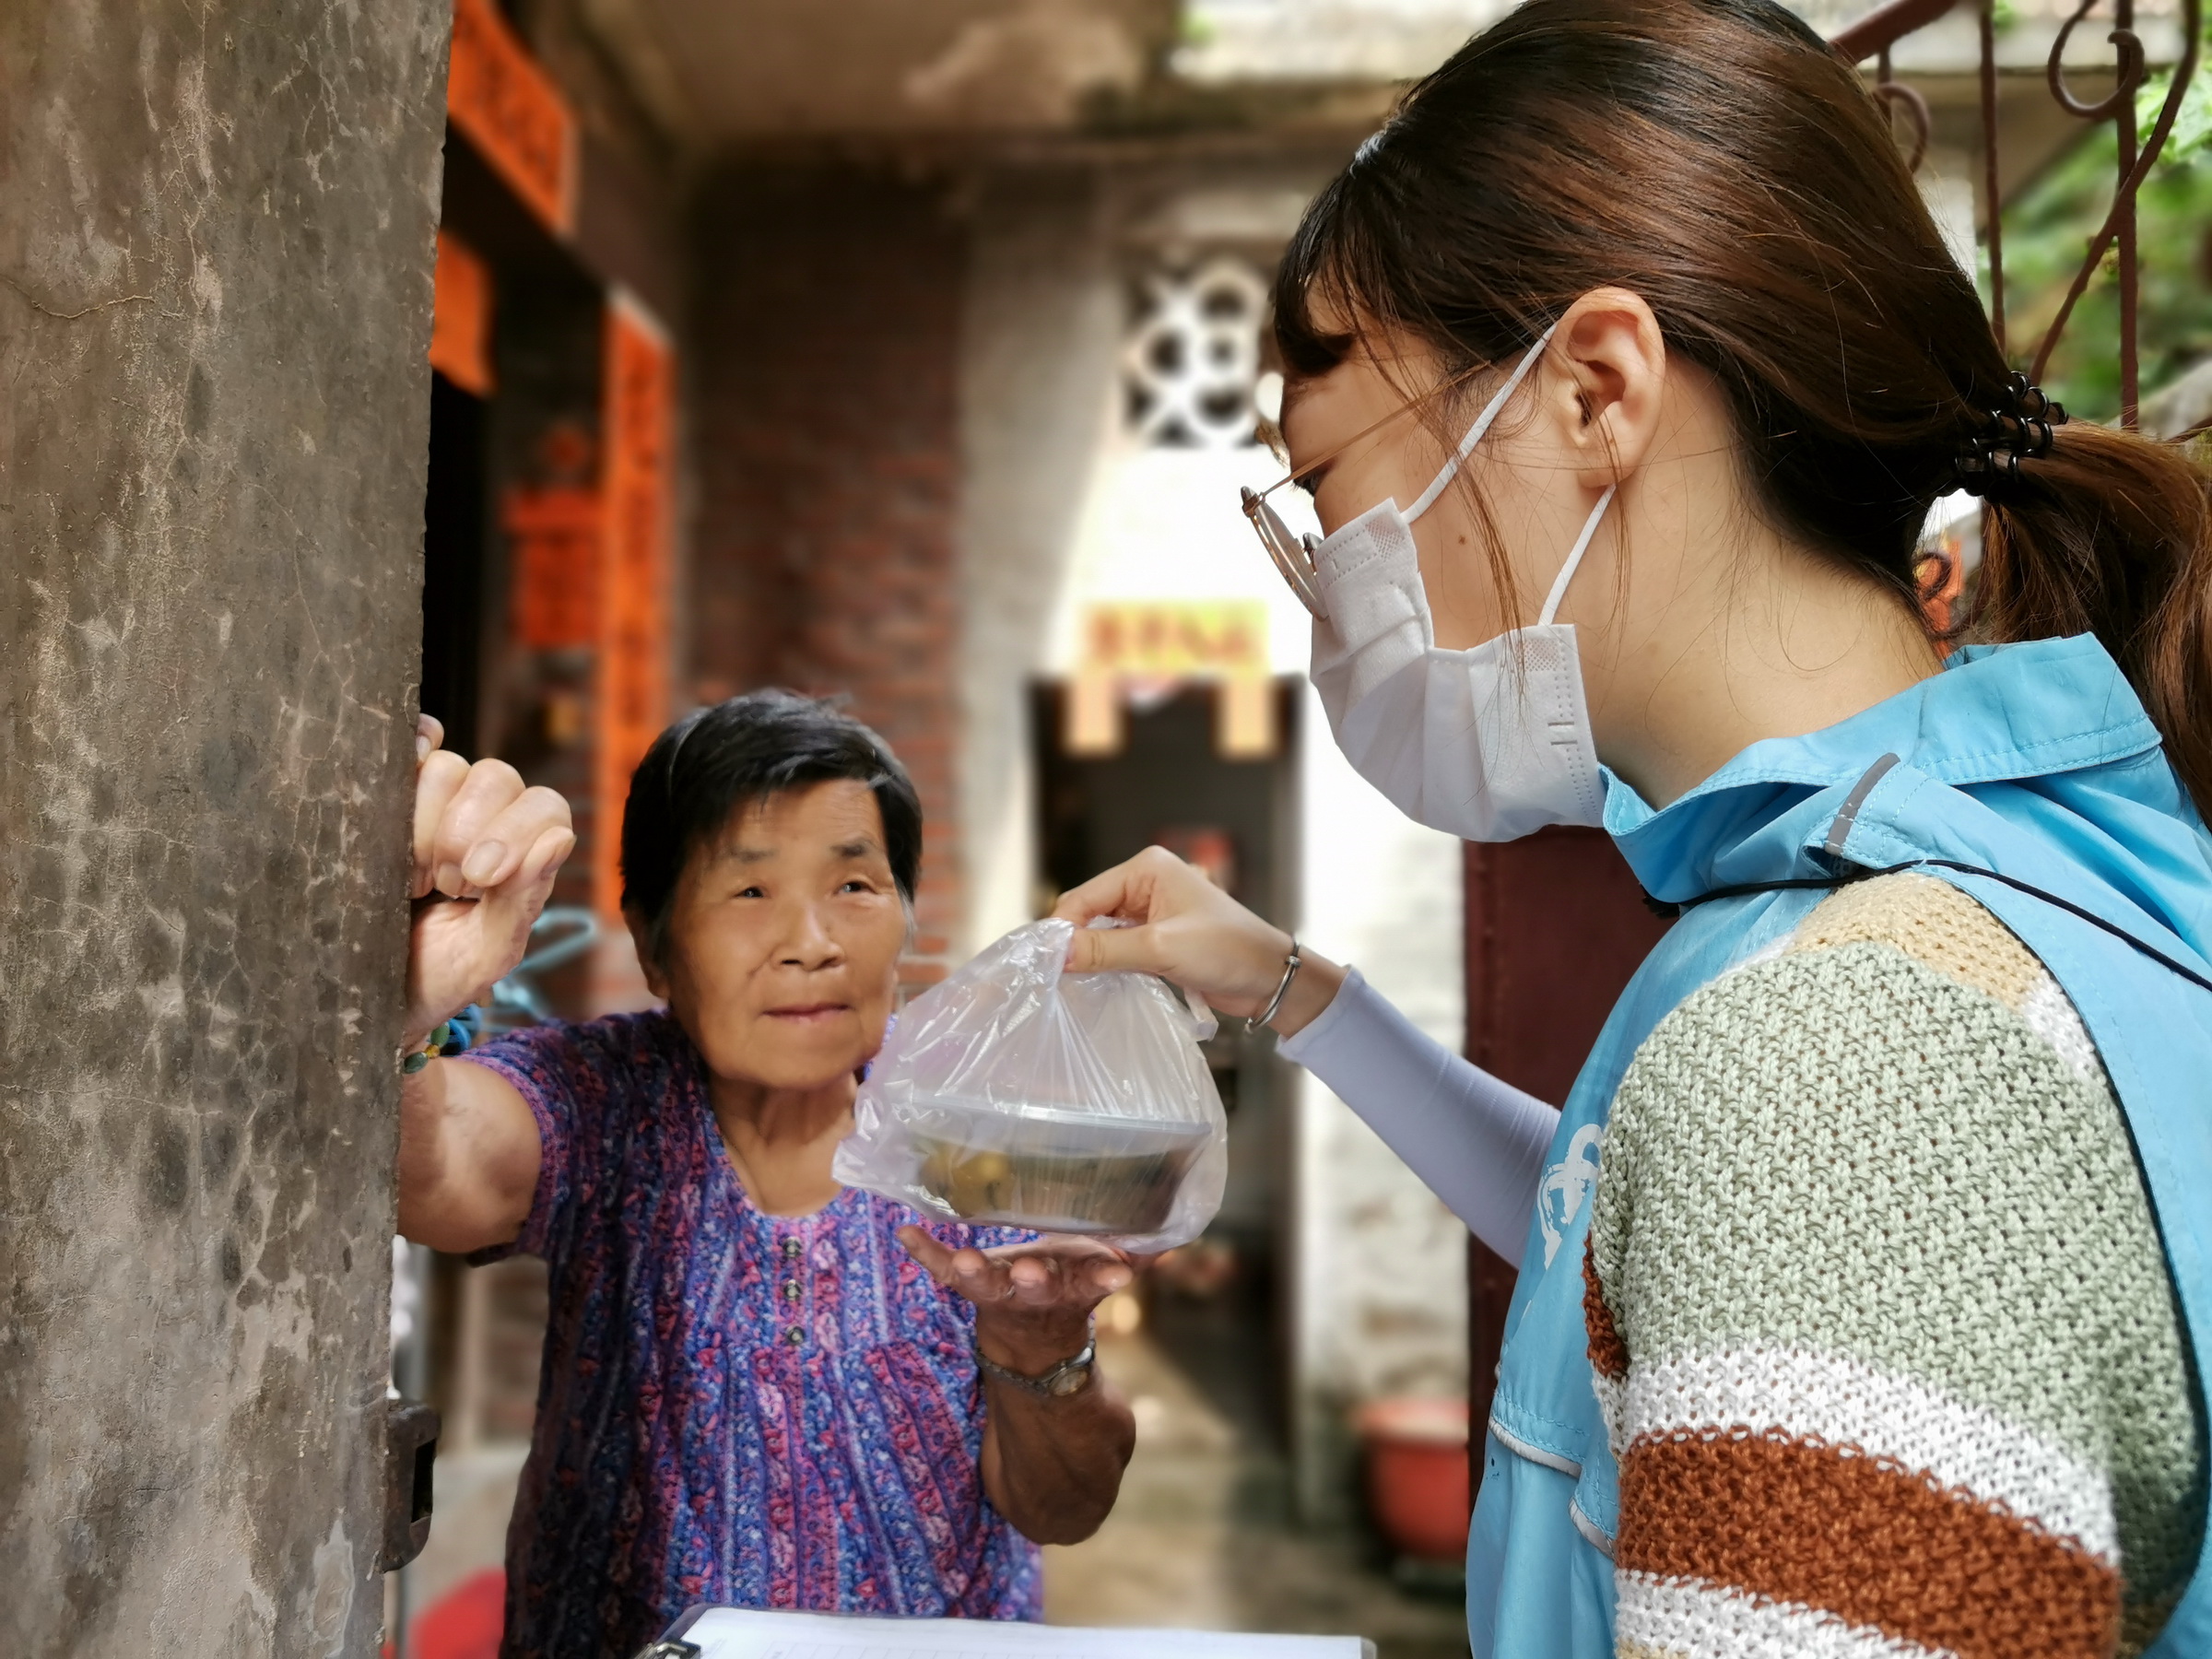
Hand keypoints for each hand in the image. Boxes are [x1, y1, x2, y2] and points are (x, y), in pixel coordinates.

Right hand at [406, 715, 575, 1046]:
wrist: (367, 990)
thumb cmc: (438, 975)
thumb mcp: (486, 951)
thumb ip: (524, 899)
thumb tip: (560, 838)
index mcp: (527, 853)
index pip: (544, 806)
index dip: (512, 833)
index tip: (477, 880)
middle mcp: (491, 817)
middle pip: (496, 777)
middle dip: (463, 833)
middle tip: (444, 885)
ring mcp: (438, 802)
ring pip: (447, 767)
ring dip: (423, 821)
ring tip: (410, 873)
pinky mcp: (390, 794)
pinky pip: (411, 749)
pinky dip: (409, 753)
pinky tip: (389, 800)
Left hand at [899, 1227, 1133, 1375]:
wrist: (1027, 1347)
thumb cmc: (1066, 1293)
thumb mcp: (1098, 1281)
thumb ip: (1131, 1260)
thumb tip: (1170, 1236)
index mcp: (1073, 1290)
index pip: (1093, 1284)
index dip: (1104, 1277)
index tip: (1118, 1273)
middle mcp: (1035, 1295)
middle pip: (1035, 1291)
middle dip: (1034, 1281)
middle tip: (1032, 1272)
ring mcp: (998, 1293)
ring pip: (986, 1287)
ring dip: (975, 1272)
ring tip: (964, 1260)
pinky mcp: (967, 1286)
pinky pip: (942, 1270)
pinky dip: (925, 1252)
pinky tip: (907, 1232)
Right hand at [1049, 846, 1344, 1033]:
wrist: (1270, 977)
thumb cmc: (1227, 950)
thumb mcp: (1160, 949)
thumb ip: (1105, 950)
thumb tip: (1056, 954)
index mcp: (1146, 868)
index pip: (1085, 895)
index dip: (1064, 929)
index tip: (1046, 963)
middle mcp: (1145, 883)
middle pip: (1089, 913)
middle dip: (1076, 943)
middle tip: (1058, 978)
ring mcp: (1151, 911)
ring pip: (1102, 933)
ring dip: (1092, 956)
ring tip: (1075, 984)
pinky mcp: (1156, 937)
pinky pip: (1118, 948)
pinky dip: (1108, 964)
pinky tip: (1098, 983)